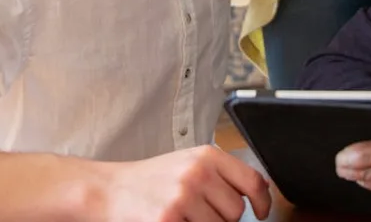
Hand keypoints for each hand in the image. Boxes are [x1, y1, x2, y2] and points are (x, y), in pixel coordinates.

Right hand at [99, 146, 271, 221]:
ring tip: (184, 217)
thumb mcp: (187, 164)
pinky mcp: (168, 220)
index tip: (262, 212)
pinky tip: (173, 221)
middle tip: (198, 213)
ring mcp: (182, 198)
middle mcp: (196, 174)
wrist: (107, 190)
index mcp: (206, 156)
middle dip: (222, 219)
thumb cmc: (149, 180)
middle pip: (236, 212)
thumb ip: (221, 175)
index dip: (263, 201)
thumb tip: (258, 192)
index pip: (252, 180)